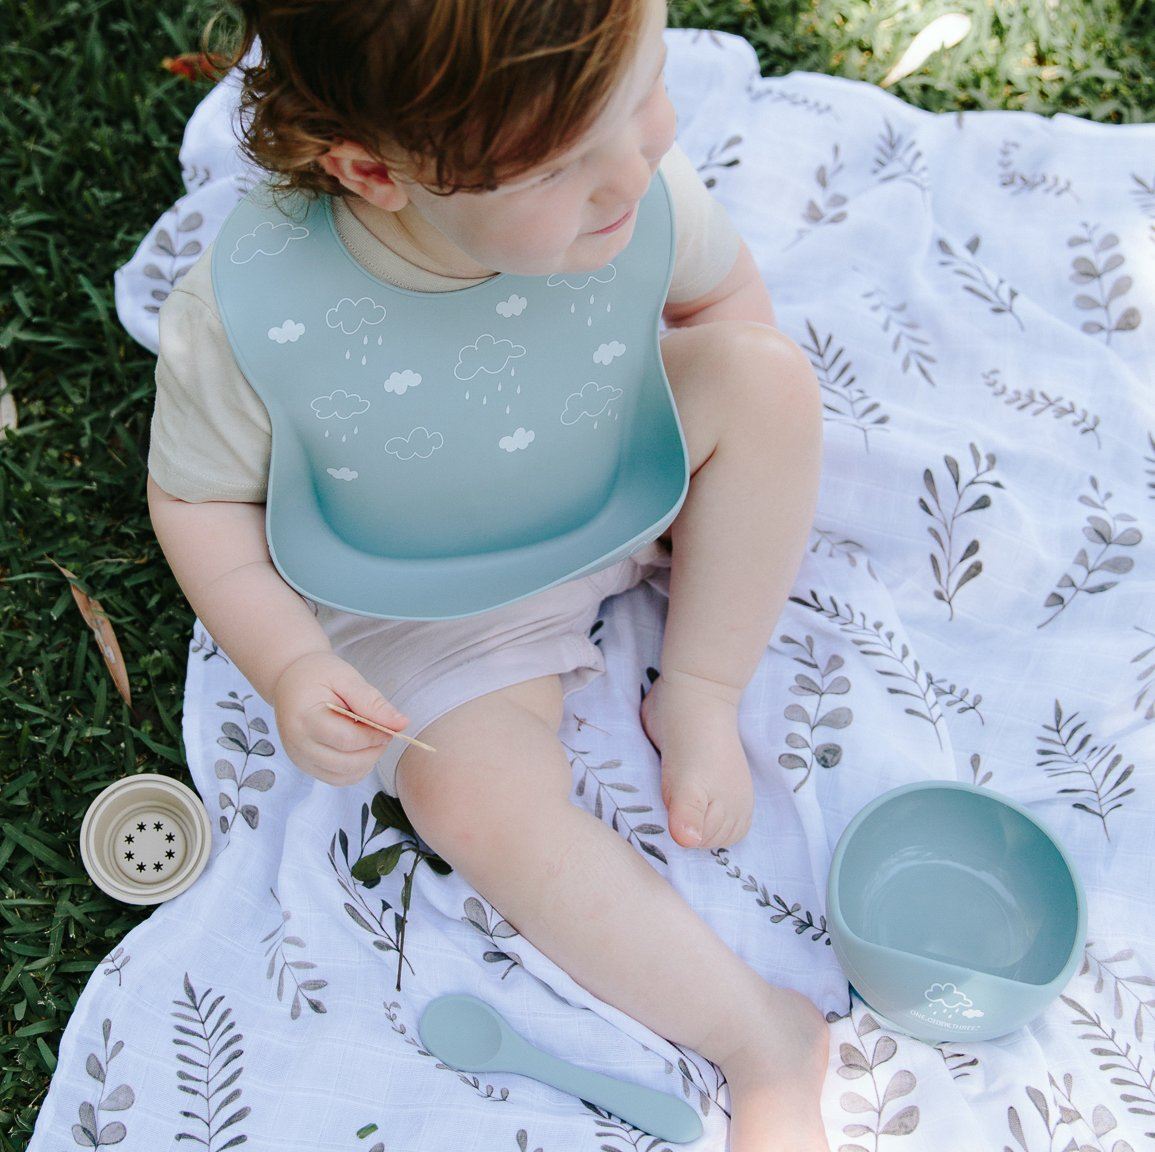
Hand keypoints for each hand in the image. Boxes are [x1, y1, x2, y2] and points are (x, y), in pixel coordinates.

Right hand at [273, 651, 408, 785]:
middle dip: (374, 750)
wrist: (290, 680)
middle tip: (382, 730)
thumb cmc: (318, 675)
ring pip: (345, 776)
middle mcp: (297, 745)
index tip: (389, 726)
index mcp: (304, 718)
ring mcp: (300, 759)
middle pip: (347, 763)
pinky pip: (338, 779)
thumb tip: (402, 724)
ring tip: (370, 736)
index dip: (374, 736)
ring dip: (367, 761)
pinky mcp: (306, 766)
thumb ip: (372, 702)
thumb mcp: (346, 678)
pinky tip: (359, 747)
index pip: (346, 739)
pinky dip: (356, 768)